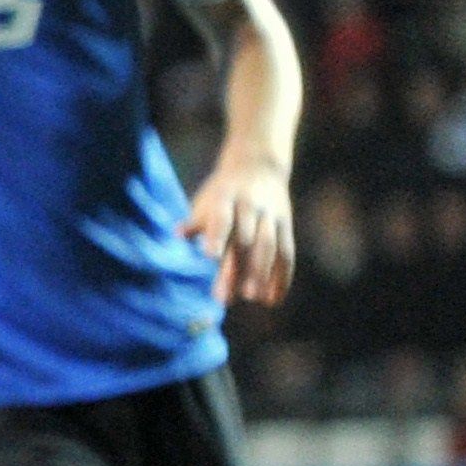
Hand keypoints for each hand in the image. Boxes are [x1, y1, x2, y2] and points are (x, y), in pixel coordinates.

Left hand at [184, 153, 293, 305]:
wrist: (258, 166)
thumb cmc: (222, 192)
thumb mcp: (206, 200)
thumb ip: (196, 222)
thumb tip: (178, 234)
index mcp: (226, 200)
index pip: (222, 219)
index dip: (216, 236)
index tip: (208, 257)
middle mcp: (251, 208)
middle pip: (246, 241)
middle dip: (237, 269)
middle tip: (226, 298)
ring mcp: (271, 217)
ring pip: (270, 248)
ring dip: (262, 275)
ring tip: (253, 299)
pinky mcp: (286, 227)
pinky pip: (287, 253)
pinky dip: (282, 277)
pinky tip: (273, 299)